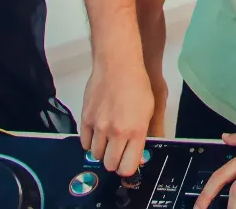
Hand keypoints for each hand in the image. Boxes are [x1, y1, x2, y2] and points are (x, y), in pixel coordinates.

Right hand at [80, 52, 154, 176]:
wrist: (118, 65)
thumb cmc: (137, 85)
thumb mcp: (150, 110)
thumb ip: (144, 135)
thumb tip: (138, 155)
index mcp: (136, 131)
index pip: (127, 167)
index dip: (127, 169)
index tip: (127, 164)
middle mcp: (117, 132)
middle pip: (110, 164)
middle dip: (114, 162)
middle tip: (116, 153)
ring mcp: (100, 126)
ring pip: (96, 155)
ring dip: (102, 152)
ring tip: (107, 141)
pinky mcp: (86, 119)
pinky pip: (85, 143)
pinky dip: (90, 142)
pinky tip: (97, 135)